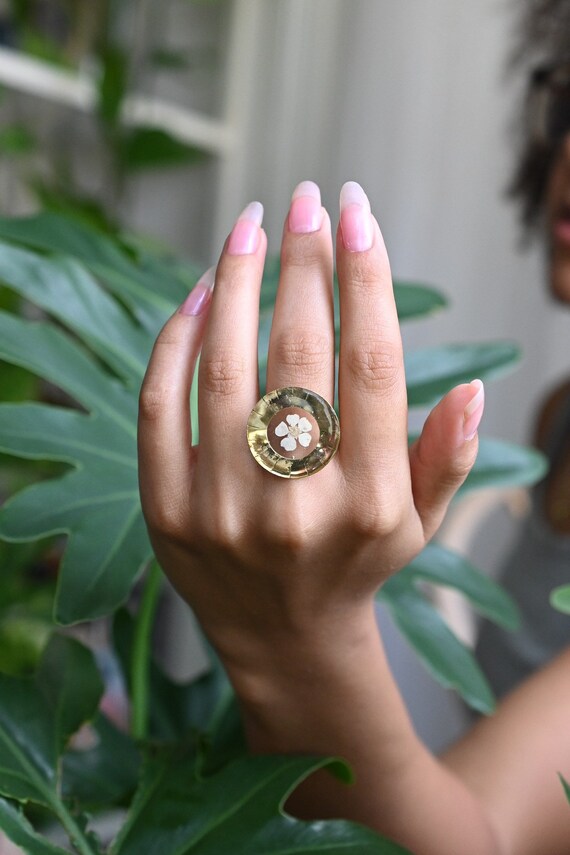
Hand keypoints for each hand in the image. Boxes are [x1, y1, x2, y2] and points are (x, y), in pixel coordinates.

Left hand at [137, 180, 484, 688]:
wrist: (282, 640)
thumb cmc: (356, 565)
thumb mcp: (421, 524)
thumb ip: (448, 457)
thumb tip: (472, 390)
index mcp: (372, 503)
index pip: (373, 365)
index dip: (366, 276)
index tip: (357, 212)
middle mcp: (298, 506)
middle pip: (298, 353)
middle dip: (304, 260)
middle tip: (306, 198)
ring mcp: (223, 510)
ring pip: (225, 368)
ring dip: (238, 282)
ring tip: (252, 224)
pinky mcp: (166, 512)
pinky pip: (159, 405)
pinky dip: (175, 340)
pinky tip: (199, 294)